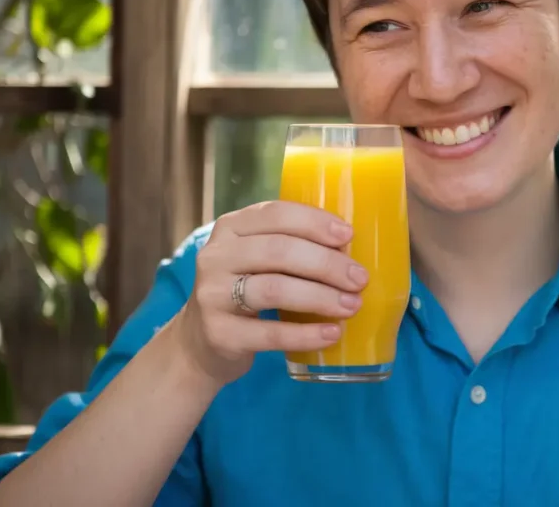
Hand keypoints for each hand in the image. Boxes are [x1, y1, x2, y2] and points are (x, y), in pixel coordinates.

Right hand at [172, 201, 367, 385]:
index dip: (314, 222)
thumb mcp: (257, 259)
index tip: (348, 236)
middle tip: (359, 278)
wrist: (199, 344)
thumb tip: (351, 247)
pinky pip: (269, 333)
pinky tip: (332, 333)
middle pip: (278, 250)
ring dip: (320, 296)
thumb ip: (291, 245)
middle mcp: (217, 256)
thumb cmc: (245, 291)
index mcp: (232, 228)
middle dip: (326, 263)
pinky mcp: (218, 334)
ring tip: (352, 305)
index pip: (275, 213)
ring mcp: (213, 295)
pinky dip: (305, 333)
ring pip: (274, 289)